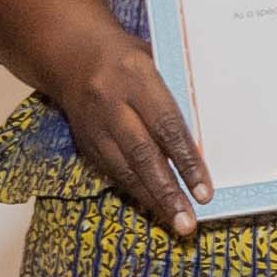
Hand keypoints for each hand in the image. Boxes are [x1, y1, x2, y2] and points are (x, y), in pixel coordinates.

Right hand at [0, 0, 215, 233]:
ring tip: (175, 223)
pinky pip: (112, 170)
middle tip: (188, 222)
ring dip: (152, 199)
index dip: (186, 161)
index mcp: (135, 75)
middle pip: (143, 154)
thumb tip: (205, 138)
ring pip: (124, 169)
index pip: (166, 124)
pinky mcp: (85, 140)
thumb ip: (175, 93)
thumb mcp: (155, 59)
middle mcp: (112, 102)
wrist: (71, 53)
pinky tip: (154, 207)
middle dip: (168, 191)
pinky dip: (135, 190)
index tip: (205, 190)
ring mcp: (95, 124)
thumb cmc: (126, 56)